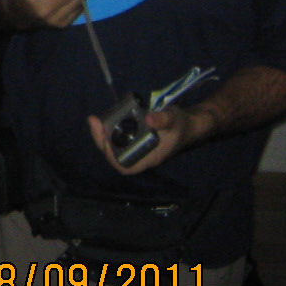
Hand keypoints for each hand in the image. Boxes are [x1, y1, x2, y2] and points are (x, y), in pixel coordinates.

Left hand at [87, 103, 209, 175]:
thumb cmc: (182, 125)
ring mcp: (138, 148)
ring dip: (103, 135)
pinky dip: (110, 130)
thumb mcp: (173, 119)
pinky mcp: (136, 138)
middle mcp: (141, 155)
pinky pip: (119, 139)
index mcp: (149, 157)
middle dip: (101, 141)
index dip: (112, 157)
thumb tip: (148, 119)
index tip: (103, 140)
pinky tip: (105, 118)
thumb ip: (163, 120)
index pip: (125, 167)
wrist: (190, 124)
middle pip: (115, 156)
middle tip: (95, 122)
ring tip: (96, 120)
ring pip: (115, 147)